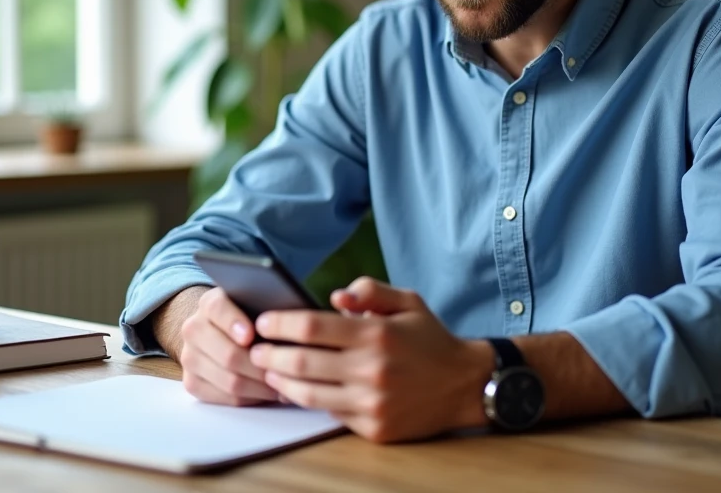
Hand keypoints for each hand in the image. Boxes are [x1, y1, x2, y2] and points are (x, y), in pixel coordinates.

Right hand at [177, 286, 278, 405]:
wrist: (221, 332)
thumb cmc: (250, 317)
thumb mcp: (256, 304)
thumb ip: (267, 308)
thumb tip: (289, 322)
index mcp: (210, 303)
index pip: (218, 310)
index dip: (234, 323)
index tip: (251, 335)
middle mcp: (194, 329)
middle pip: (228, 355)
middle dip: (262, 367)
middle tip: (288, 372)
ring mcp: (189, 357)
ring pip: (230, 381)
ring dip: (261, 387)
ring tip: (285, 385)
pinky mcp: (191, 382)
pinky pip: (226, 398)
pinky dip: (251, 398)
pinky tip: (268, 393)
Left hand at [249, 277, 492, 442]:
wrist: (465, 386)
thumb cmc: (430, 339)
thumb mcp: (408, 301)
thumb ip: (370, 291)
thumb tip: (333, 297)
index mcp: (377, 334)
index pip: (311, 327)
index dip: (280, 324)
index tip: (263, 321)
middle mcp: (372, 370)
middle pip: (301, 363)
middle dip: (269, 355)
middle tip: (255, 349)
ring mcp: (372, 404)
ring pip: (308, 394)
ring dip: (280, 382)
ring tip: (268, 371)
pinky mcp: (374, 429)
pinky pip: (329, 414)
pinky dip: (308, 401)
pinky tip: (297, 389)